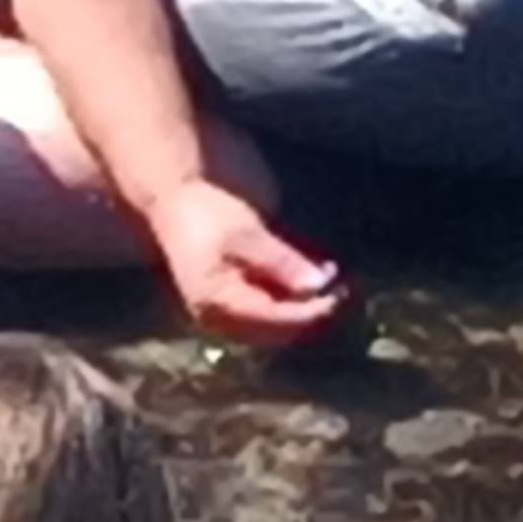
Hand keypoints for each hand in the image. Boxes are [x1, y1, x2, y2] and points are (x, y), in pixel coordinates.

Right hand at [146, 177, 344, 344]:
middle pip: (277, 328)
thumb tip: (319, 285)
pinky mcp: (236, 293)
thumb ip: (281, 262)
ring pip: (277, 320)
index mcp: (218, 303)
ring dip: (306, 303)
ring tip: (334, 278)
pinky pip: (271, 305)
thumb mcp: (245, 234)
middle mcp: (221, 316)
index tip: (340, 294)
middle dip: (311, 311)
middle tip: (344, 287)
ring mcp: (228, 307)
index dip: (310, 312)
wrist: (177, 193)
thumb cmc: (207, 210)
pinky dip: (295, 294)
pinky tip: (317, 272)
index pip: (274, 321)